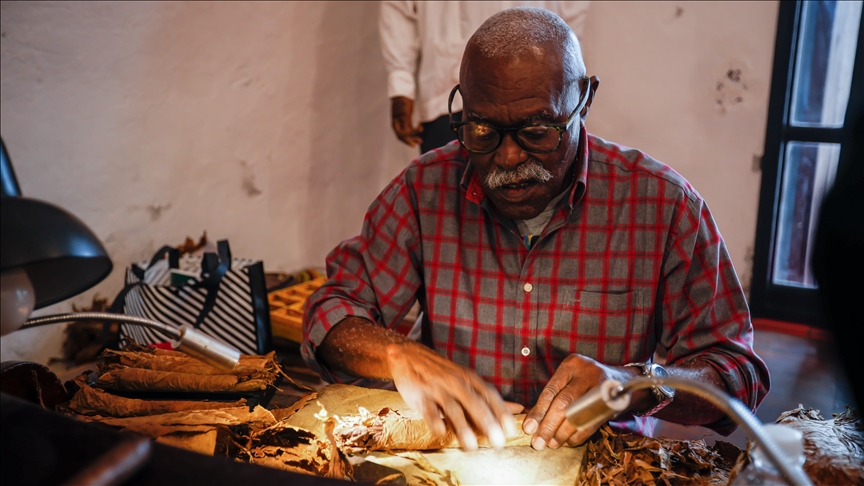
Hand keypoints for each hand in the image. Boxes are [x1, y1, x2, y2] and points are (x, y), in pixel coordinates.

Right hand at [385, 342, 517, 450]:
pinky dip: (434, 420)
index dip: (501, 412)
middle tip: (498, 442)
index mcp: (469, 378)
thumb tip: (518, 408)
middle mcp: (455, 381)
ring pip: (453, 408)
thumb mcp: (466, 378)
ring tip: (472, 447)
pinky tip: (440, 432)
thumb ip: (488, 396)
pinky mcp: (419, 394)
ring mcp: (437, 388)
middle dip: (487, 423)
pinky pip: (428, 409)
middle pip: (474, 403)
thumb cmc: (441, 372)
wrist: (408, 355)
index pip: (489, 395)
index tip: (511, 430)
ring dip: (463, 428)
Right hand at [391, 96, 422, 146]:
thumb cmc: (402, 103)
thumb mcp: (404, 114)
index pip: (400, 136)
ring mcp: (403, 122)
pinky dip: (415, 130)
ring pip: (408, 132)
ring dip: (414, 136)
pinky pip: (411, 128)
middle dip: (412, 139)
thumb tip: (407, 134)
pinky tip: (420, 129)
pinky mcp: (407, 119)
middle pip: (404, 136)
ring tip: (421, 138)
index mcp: (395, 124)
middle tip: (419, 141)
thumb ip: (405, 124)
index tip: (414, 144)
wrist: (403, 95)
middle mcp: (398, 125)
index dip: (407, 141)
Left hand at [522, 354, 644, 449]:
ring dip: (562, 434)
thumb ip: (554, 394)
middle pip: (563, 403)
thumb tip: (533, 421)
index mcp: (571, 365)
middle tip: (538, 442)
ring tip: (551, 444)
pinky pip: (590, 424)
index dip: (538, 411)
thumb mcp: (570, 377)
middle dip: (548, 426)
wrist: (621, 381)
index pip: (551, 390)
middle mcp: (586, 373)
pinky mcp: (611, 404)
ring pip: (577, 415)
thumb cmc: (586, 380)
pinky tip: (567, 442)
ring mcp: (601, 388)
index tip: (529, 428)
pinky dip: (577, 436)